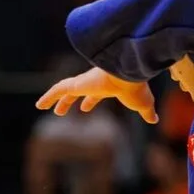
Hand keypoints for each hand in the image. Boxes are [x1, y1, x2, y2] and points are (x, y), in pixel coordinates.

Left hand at [36, 67, 157, 123]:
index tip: (83, 108)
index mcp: (107, 87)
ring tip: (42, 107)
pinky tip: (38, 105)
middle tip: (60, 110)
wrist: (130, 75)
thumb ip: (147, 112)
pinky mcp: (77, 83)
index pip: (95, 95)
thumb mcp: (143, 104)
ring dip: (54, 100)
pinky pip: (58, 90)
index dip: (90, 102)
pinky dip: (48, 97)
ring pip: (64, 91)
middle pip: (78, 92)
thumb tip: (154, 119)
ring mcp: (84, 82)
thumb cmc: (137, 89)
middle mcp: (94, 82)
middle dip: (69, 101)